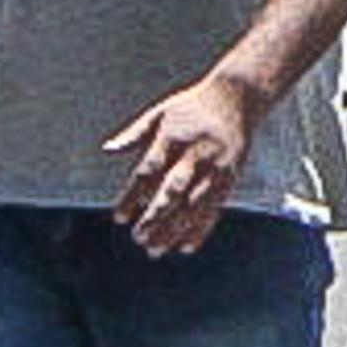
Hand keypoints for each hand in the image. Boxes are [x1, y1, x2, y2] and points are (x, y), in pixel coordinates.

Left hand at [106, 70, 262, 257]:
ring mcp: (215, 168)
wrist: (238, 97)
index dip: (132, 196)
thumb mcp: (160, 112)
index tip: (118, 217)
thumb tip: (107, 149)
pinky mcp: (230, 178)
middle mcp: (195, 155)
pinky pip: (215, 209)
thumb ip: (134, 133)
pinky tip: (186, 246)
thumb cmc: (193, 105)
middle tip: (138, 238)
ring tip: (155, 249)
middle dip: (154, 217)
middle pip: (172, 192)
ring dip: (174, 230)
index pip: (148, 172)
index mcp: (173, 138)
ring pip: (193, 206)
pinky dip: (201, 229)